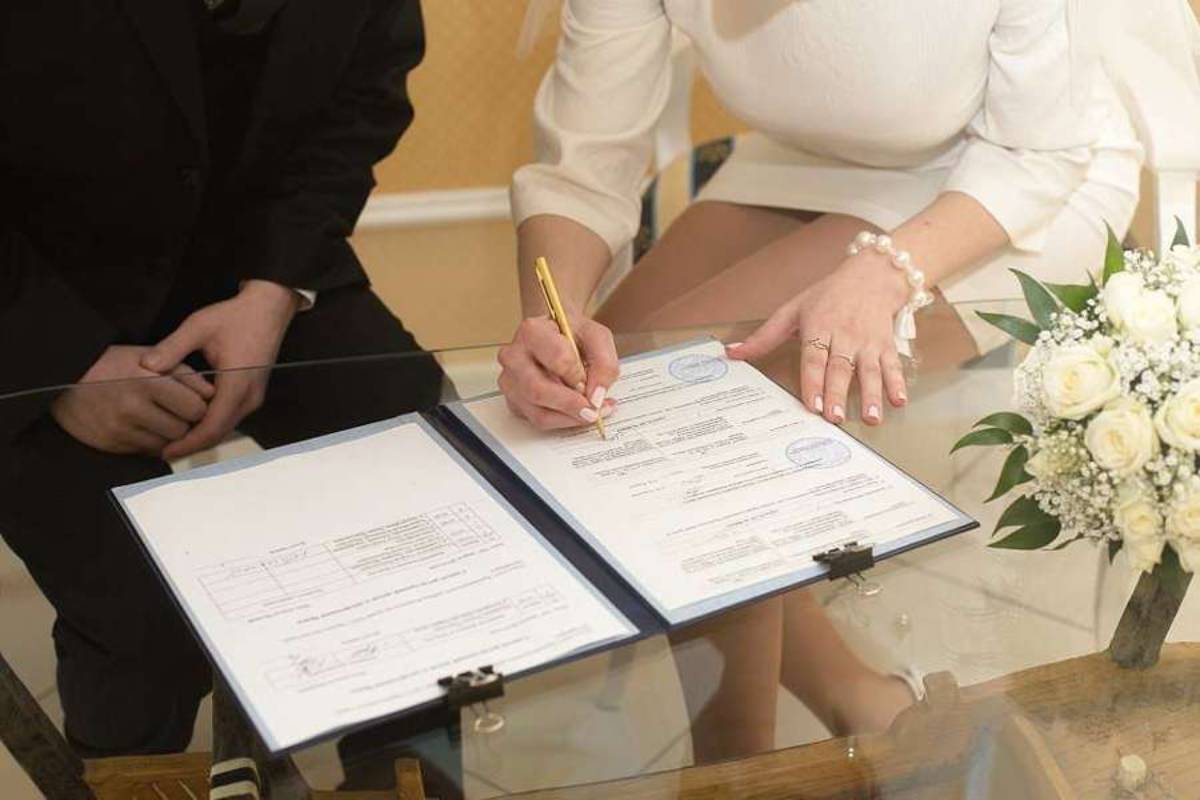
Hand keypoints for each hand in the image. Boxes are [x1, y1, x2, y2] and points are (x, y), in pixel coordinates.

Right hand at [50, 345, 214, 454]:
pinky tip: (142, 426)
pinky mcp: (111, 443)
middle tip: (179, 413)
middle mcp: (134, 408)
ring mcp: (120, 428)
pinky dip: (150, 441)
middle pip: (183, 430)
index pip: (196, 408)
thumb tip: (211, 394)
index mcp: (148, 382)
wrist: (64, 379)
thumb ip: (183, 373)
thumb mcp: (148, 358)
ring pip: (166, 444)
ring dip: (168, 435)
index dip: (200, 406)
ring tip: (159, 417)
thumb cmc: (112, 365)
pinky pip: (145, 451)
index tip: (195, 403)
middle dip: (186, 423)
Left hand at [141, 280, 299, 459]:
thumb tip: (146, 367)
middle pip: (220, 433)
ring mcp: (254, 396)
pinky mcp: (253, 393)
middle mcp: (249, 397)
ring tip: (175, 440)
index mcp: (237, 384)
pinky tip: (192, 422)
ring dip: (203, 436)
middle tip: (164, 452)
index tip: (167, 451)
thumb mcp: (198, 326)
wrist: (269, 308)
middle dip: (194, 445)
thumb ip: (172, 348)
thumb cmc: (236, 316)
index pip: (212, 426)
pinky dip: (212, 425)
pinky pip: (231, 417)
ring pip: (226, 427)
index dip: (189, 442)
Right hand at [498, 315, 618, 429]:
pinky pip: (538, 420)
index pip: (556, 359)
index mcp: (532, 332)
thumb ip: (604, 364)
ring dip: (570, 417)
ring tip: (591, 412)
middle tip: (593, 409)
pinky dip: (563, 421)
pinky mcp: (514, 401)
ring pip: (538, 412)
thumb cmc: (574, 335)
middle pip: (538, 390)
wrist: (560, 337)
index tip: (589, 380)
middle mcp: (514, 356)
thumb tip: (596, 397)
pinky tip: (577, 413)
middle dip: (571, 404)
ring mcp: (511, 381)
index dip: (577, 375)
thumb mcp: (597, 337)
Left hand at [728, 254, 909, 425]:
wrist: (872, 276)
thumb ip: (764, 336)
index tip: (813, 405)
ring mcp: (868, 341)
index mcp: (819, 327)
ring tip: (871, 417)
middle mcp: (845, 335)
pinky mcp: (886, 344)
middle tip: (835, 418)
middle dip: (838, 394)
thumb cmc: (828, 295)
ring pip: (869, 370)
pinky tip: (898, 401)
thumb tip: (732, 353)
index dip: (813, 382)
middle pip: (840, 368)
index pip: (814, 358)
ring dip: (871, 394)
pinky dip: (897, 383)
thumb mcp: (793, 310)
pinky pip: (893, 365)